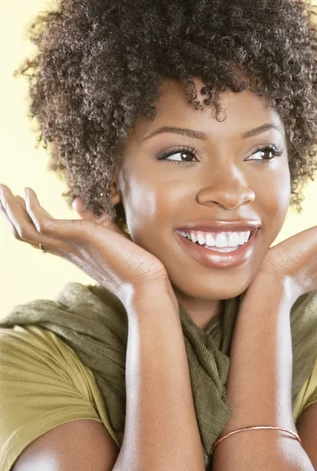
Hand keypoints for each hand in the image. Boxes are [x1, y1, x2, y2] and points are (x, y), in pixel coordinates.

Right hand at [0, 184, 173, 309]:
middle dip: (9, 212)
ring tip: (2, 187)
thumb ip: (94, 221)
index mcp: (71, 252)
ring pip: (26, 230)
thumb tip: (78, 204)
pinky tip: (27, 192)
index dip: (24, 220)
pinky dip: (31, 208)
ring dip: (10, 208)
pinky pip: (44, 224)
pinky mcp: (78, 238)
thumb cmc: (135, 263)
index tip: (16, 201)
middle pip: (25, 233)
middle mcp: (65, 250)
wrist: (147, 283)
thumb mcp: (110, 235)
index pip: (39, 237)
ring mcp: (69, 246)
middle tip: (0, 191)